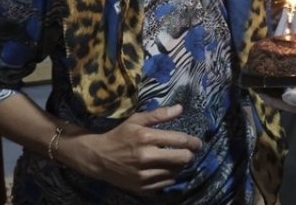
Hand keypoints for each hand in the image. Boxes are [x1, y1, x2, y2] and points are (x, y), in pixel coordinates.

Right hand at [58, 104, 202, 194]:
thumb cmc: (119, 135)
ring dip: (179, 166)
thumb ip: (159, 115)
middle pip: (182, 159)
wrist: (98, 158)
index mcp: (146, 137)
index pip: (179, 141)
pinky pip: (166, 183)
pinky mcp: (142, 187)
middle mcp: (146, 157)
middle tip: (188, 153)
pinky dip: (169, 176)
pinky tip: (164, 169)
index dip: (193, 142)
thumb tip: (180, 108)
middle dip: (189, 155)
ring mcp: (144, 174)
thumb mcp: (136, 120)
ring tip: (174, 160)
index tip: (197, 143)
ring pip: (175, 172)